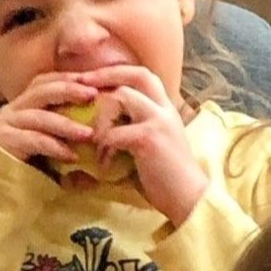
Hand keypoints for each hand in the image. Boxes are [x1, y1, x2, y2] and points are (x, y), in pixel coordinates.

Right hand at [0, 74, 102, 170]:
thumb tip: (102, 134)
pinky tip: (71, 156)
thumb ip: (71, 137)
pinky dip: (54, 146)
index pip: (46, 81)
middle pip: (42, 90)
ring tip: (89, 134)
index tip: (93, 80)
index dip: (68, 78)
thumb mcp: (54, 147)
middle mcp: (13, 109)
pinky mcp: (4, 142)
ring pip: (39, 116)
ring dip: (66, 124)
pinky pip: (33, 140)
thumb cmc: (30, 168)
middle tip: (93, 94)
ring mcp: (6, 124)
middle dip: (69, 90)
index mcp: (25, 104)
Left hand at [74, 65, 208, 223]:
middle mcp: (164, 109)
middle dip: (104, 75)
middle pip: (134, 75)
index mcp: (166, 110)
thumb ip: (133, 131)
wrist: (189, 199)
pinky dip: (103, 148)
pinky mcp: (148, 138)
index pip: (143, 75)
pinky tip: (105, 165)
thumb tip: (101, 131)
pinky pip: (114, 132)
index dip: (117, 71)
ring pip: (121, 98)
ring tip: (96, 142)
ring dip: (101, 118)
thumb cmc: (167, 179)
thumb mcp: (152, 147)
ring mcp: (158, 121)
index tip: (94, 78)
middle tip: (81, 84)